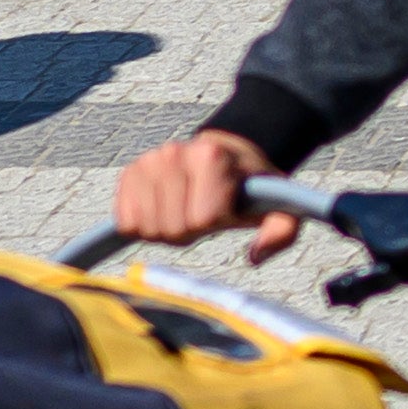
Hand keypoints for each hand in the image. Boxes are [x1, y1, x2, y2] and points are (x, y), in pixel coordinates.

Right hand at [102, 127, 291, 256]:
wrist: (223, 154)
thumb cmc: (248, 187)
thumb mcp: (279, 206)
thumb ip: (281, 231)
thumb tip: (255, 256)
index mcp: (211, 157)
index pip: (202, 218)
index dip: (214, 222)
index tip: (224, 208)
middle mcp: (174, 152)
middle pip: (173, 227)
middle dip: (189, 229)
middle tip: (200, 211)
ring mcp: (148, 161)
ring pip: (147, 227)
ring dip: (166, 229)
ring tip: (183, 209)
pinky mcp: (129, 174)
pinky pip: (126, 221)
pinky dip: (143, 225)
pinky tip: (162, 209)